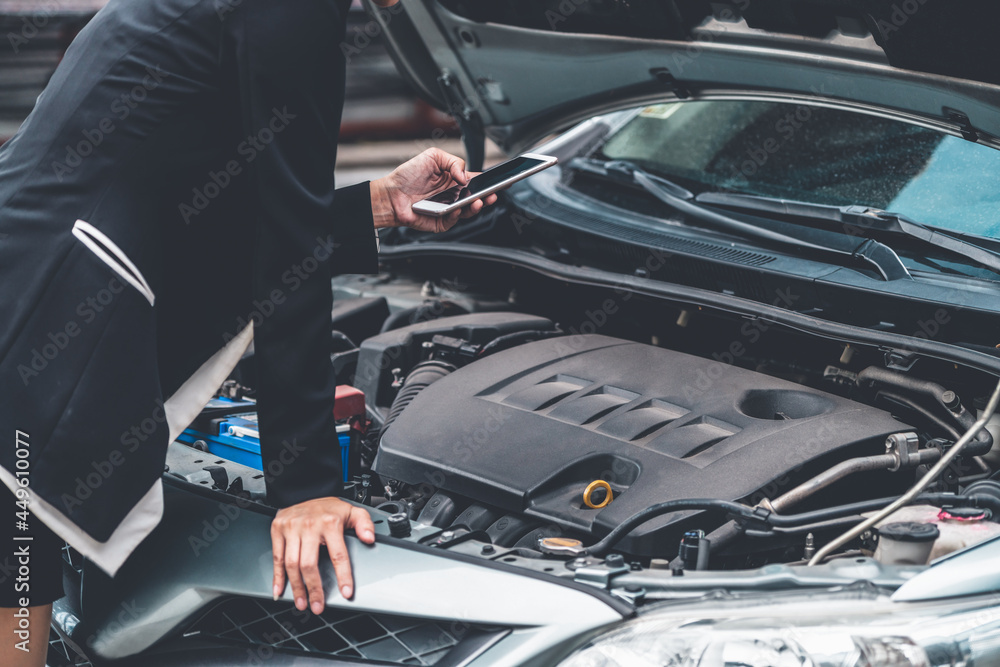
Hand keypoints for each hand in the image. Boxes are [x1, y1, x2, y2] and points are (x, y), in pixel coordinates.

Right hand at [271, 497, 374, 613]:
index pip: (338, 554)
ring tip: (302, 602)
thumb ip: (364, 524)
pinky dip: (276, 576)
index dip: (343, 576)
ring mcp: (292, 528)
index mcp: (330, 522)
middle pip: (310, 564)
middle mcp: (309, 525)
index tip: (346, 592)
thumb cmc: (328, 507)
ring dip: (296, 587)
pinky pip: (277, 557)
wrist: (304, 492)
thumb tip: (369, 538)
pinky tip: (280, 590)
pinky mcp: (278, 530)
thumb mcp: (351, 511)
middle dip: (314, 588)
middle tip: (318, 605)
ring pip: (292, 564)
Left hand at [370, 147, 499, 232]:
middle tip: (493, 193)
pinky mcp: (442, 222)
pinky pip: (454, 220)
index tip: (504, 180)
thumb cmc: (408, 175)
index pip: (479, 181)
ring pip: (469, 211)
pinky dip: (457, 214)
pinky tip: (457, 208)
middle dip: (489, 196)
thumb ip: (453, 161)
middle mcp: (455, 195)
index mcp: (456, 179)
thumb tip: (465, 176)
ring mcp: (450, 209)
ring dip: (476, 207)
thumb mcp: (433, 156)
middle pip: (478, 197)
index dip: (492, 182)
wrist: (391, 193)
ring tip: (478, 201)